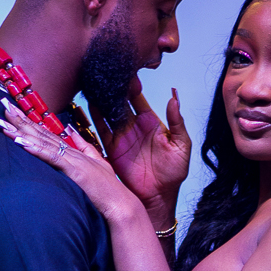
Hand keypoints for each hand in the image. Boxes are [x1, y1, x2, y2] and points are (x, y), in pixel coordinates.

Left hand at [0, 100, 138, 227]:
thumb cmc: (108, 188)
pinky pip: (51, 157)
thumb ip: (83, 145)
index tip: (11, 111)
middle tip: (1, 105)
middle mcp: (70, 150)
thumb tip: (70, 130)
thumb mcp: (95, 162)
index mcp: (72, 150)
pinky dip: (36, 149)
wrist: (120, 203)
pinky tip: (21, 142)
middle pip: (40, 132)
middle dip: (19, 119)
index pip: (45, 132)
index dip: (28, 121)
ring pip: (42, 141)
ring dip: (21, 132)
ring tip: (4, 122)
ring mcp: (72, 159)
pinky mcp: (74, 170)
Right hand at [101, 82, 190, 221]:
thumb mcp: (181, 145)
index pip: (138, 98)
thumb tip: (175, 96)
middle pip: (120, 102)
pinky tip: (89, 106)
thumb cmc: (173, 173)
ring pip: (108, 113)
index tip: (127, 73)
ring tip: (94, 86)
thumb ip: (177, 121)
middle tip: (107, 75)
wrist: (159, 196)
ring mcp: (121, 137)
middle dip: (114, 89)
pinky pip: (101, 131)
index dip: (132, 86)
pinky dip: (94, 118)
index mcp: (150, 122)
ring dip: (102, 100)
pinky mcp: (112, 149)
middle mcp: (133, 126)